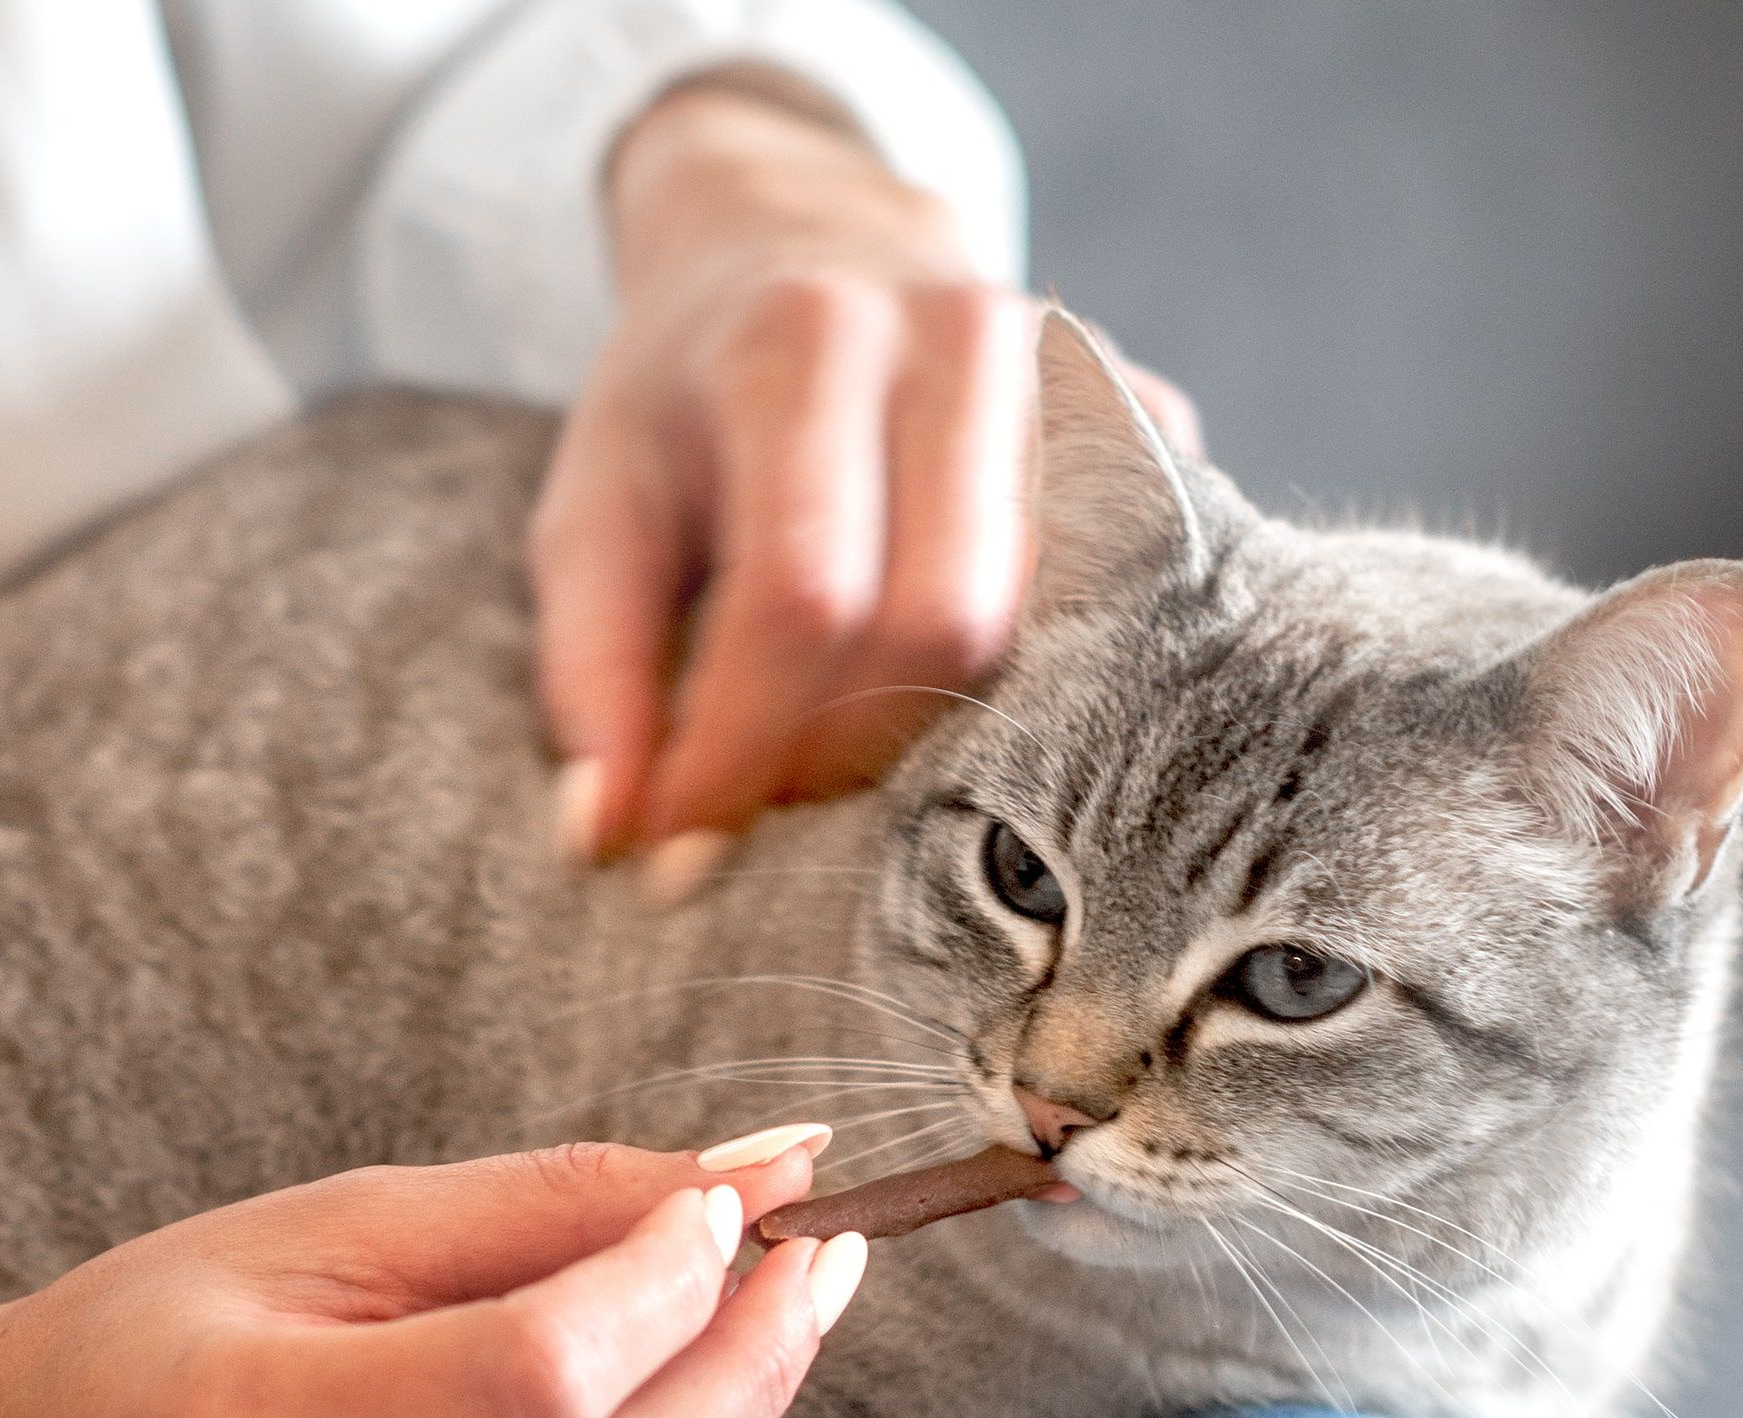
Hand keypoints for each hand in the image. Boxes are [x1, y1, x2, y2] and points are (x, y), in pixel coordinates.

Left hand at [533, 85, 1199, 857]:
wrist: (813, 244)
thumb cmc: (690, 403)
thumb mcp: (597, 506)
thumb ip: (592, 668)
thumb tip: (614, 837)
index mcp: (807, 338)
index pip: (802, 593)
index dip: (743, 748)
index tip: (686, 849)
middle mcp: (964, 339)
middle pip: (943, 621)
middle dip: (850, 752)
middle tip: (780, 794)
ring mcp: (1079, 378)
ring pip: (1049, 630)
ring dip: (950, 733)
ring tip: (860, 749)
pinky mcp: (1150, 423)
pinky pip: (1125, 599)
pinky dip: (1045, 680)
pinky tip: (971, 691)